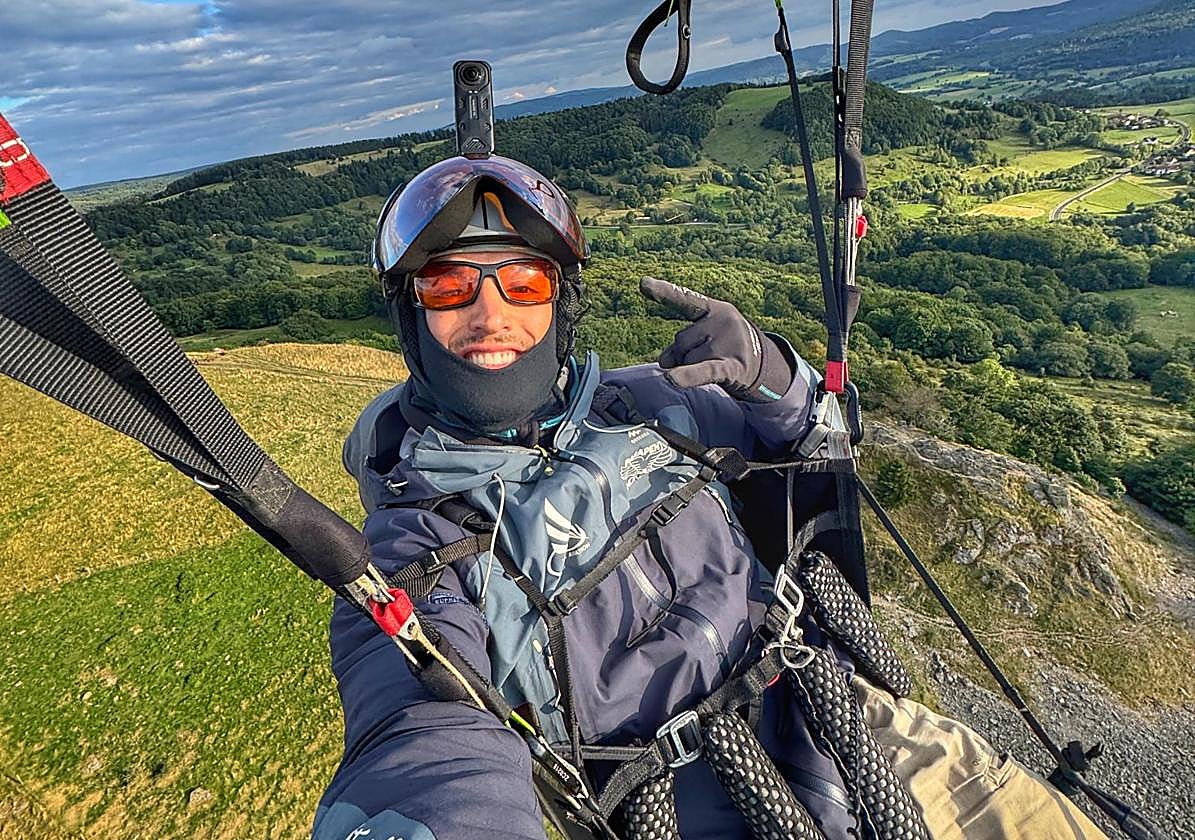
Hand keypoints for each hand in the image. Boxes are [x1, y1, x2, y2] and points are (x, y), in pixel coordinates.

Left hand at [640, 276, 792, 401]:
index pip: (685, 300)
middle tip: (706, 356)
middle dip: (684, 353)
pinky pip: (703, 371)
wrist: (763, 366)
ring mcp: (729, 343)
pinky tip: (671, 379)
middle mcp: (723, 321)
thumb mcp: (703, 338)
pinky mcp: (732, 367)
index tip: (643, 283)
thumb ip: (679, 345)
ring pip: (688, 360)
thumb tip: (663, 363)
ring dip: (693, 368)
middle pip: (680, 340)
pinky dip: (687, 377)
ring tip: (715, 365)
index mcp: (714, 309)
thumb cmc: (725, 347)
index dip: (664, 292)